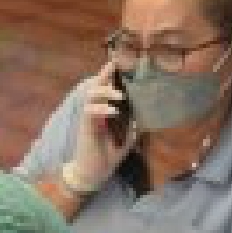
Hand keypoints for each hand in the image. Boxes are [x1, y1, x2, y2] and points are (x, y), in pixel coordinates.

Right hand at [65, 63, 133, 194]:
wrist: (94, 172)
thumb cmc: (109, 154)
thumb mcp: (128, 136)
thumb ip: (133, 122)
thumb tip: (146, 110)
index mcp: (105, 111)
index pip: (107, 88)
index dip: (111, 75)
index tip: (119, 60)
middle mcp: (95, 111)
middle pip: (96, 87)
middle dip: (105, 75)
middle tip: (116, 65)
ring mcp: (89, 119)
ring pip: (91, 96)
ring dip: (104, 92)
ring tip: (119, 94)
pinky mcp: (85, 128)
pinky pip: (89, 113)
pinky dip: (101, 110)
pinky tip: (112, 111)